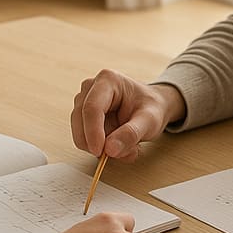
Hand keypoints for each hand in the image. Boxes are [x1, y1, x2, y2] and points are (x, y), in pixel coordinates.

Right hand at [71, 69, 185, 161]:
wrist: (151, 106)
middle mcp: (91, 88)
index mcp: (108, 80)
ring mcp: (84, 102)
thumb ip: (131, 134)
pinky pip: (84, 139)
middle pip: (81, 121)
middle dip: (98, 143)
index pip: (92, 108)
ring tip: (128, 146)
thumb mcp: (150, 121)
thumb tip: (110, 149)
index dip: (92, 132)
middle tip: (124, 152)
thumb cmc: (152, 107)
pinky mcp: (83, 116)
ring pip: (80, 133)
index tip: (100, 151)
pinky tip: (119, 144)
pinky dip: (101, 148)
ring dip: (102, 147)